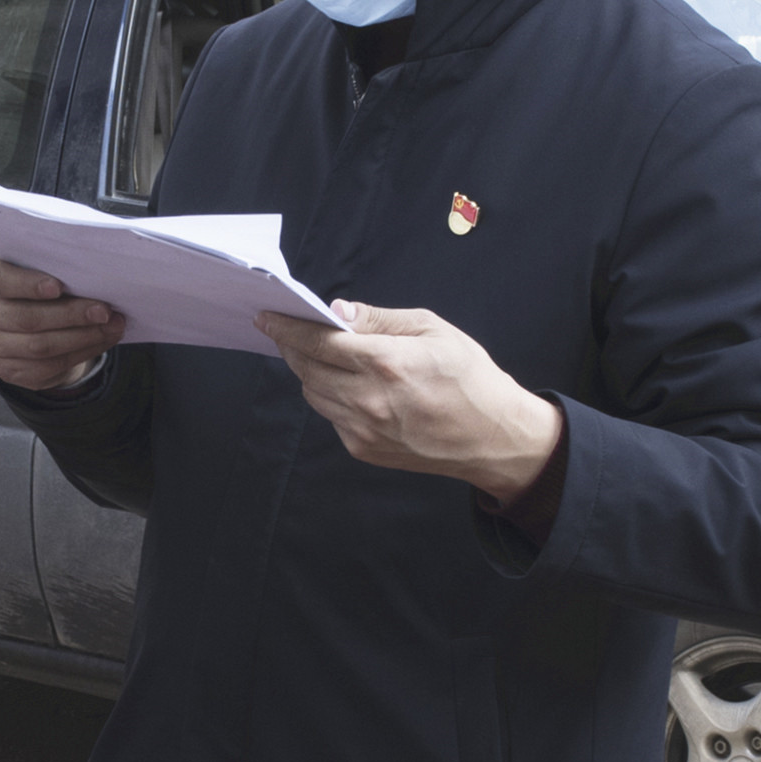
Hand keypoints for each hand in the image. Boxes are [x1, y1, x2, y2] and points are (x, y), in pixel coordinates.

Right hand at [0, 252, 127, 394]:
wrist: (21, 319)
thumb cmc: (33, 283)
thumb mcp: (33, 267)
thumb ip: (51, 268)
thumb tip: (94, 277)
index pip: (0, 280)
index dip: (29, 284)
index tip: (58, 286)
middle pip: (27, 319)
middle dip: (71, 315)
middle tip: (104, 311)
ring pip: (40, 347)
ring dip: (83, 337)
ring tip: (111, 326)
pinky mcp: (8, 371)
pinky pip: (48, 367)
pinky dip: (81, 353)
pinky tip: (101, 341)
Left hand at [254, 302, 563, 498]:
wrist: (493, 437)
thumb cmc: (469, 377)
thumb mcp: (432, 330)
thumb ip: (379, 320)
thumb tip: (338, 311)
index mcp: (385, 363)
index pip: (318, 342)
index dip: (287, 328)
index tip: (267, 316)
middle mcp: (368, 399)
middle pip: (306, 368)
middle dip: (292, 347)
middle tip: (287, 331)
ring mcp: (363, 429)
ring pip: (314, 394)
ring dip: (311, 372)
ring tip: (322, 356)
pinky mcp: (363, 449)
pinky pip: (332, 416)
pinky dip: (332, 397)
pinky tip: (350, 386)